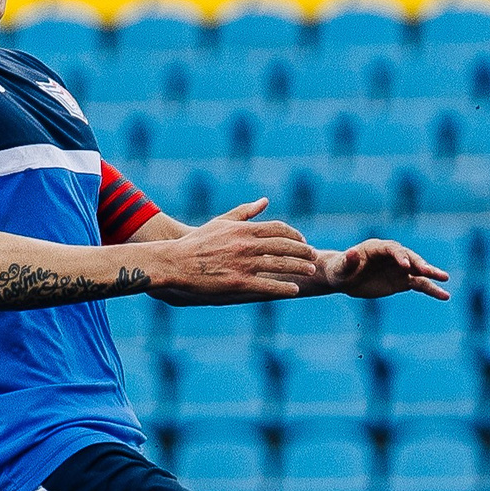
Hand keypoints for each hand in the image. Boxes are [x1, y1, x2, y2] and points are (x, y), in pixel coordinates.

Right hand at [149, 198, 322, 302]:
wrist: (176, 262)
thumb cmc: (197, 242)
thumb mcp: (221, 222)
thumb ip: (245, 212)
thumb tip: (265, 201)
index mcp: (244, 229)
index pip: (278, 229)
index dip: (294, 234)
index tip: (303, 240)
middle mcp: (247, 245)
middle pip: (284, 246)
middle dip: (302, 251)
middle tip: (313, 255)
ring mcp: (244, 264)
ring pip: (280, 265)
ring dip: (299, 268)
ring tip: (309, 270)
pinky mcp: (239, 282)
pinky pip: (268, 285)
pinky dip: (284, 287)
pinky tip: (294, 290)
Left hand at [320, 238, 451, 299]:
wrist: (345, 279)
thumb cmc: (340, 270)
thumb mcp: (341, 268)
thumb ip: (348, 261)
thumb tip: (352, 253)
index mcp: (377, 248)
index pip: (392, 249)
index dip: (399, 256)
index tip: (405, 266)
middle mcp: (392, 255)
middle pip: (409, 257)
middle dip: (419, 263)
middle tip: (429, 271)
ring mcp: (399, 268)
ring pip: (418, 270)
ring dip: (431, 274)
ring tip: (445, 279)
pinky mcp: (403, 281)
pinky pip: (420, 284)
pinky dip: (431, 289)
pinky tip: (444, 295)